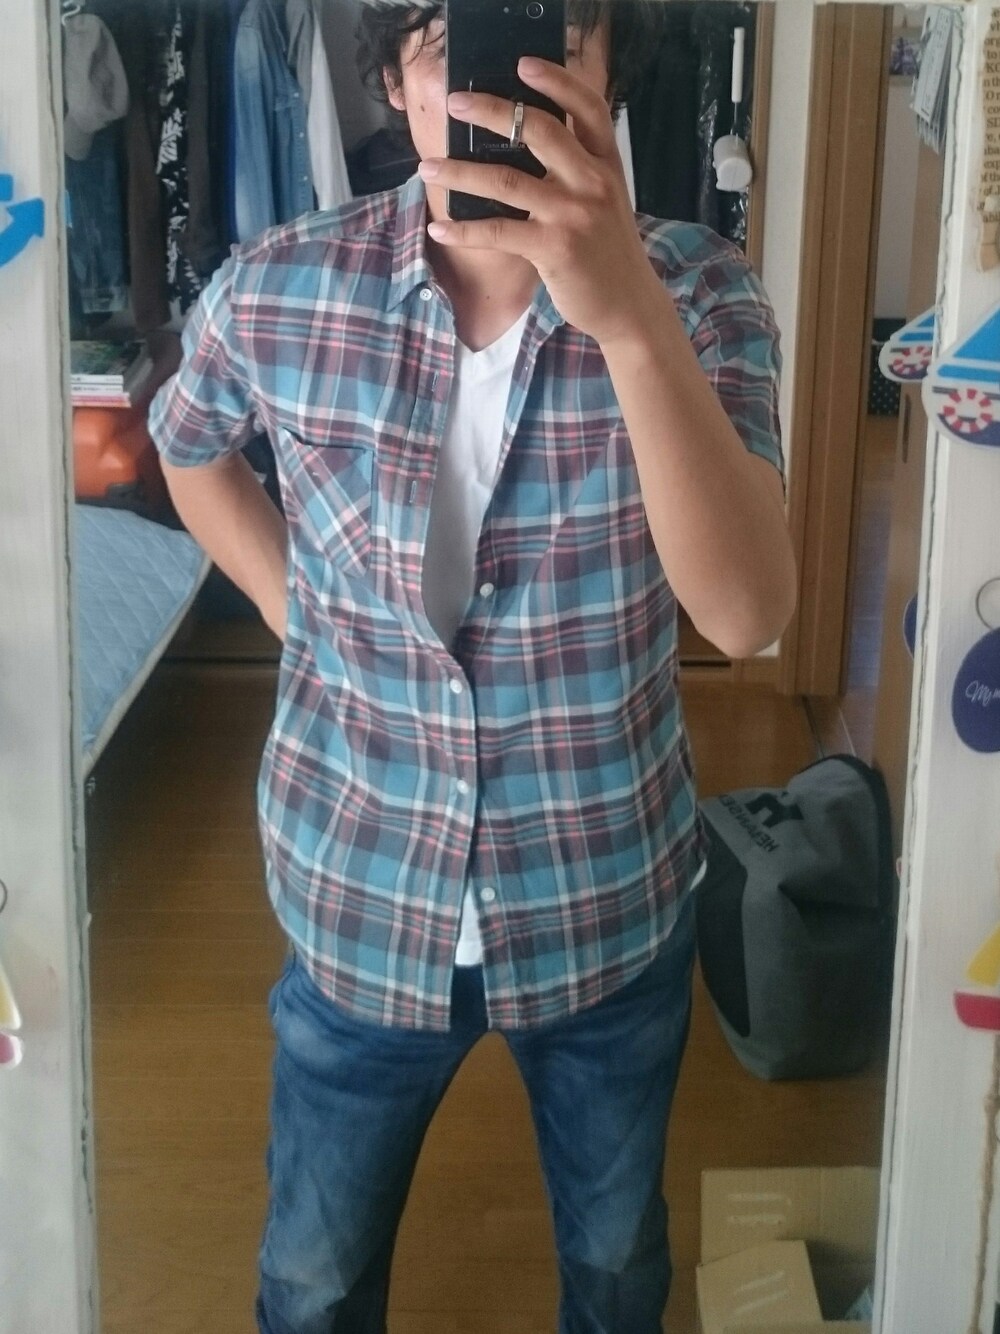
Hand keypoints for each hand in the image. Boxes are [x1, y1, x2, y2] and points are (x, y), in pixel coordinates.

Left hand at [419, 58, 662, 348]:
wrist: (628, 304)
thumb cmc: (608, 253)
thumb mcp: (605, 202)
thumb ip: (575, 172)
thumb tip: (522, 151)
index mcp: (606, 164)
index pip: (588, 107)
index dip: (556, 81)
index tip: (522, 65)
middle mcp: (592, 182)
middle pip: (539, 129)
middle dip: (491, 111)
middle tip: (455, 103)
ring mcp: (573, 214)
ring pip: (506, 179)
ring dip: (460, 171)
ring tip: (428, 167)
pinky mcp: (554, 248)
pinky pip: (499, 231)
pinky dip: (464, 230)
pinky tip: (441, 229)